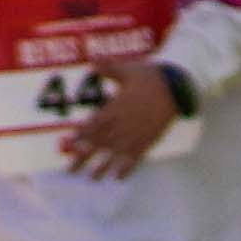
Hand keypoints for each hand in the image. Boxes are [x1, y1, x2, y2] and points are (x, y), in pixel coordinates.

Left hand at [55, 60, 182, 177]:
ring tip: (92, 178)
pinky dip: (127, 168)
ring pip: (114, 155)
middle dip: (82, 157)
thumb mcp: (127, 70)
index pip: (90, 126)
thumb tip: (94, 62)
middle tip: (69, 171)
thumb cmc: (150, 76)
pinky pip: (135, 158)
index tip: (65, 146)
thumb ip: (108, 69)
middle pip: (97, 144)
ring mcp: (134, 134)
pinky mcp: (147, 140)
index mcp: (113, 109)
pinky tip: (119, 178)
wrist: (175, 87)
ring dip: (102, 168)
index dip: (77, 137)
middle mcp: (120, 125)